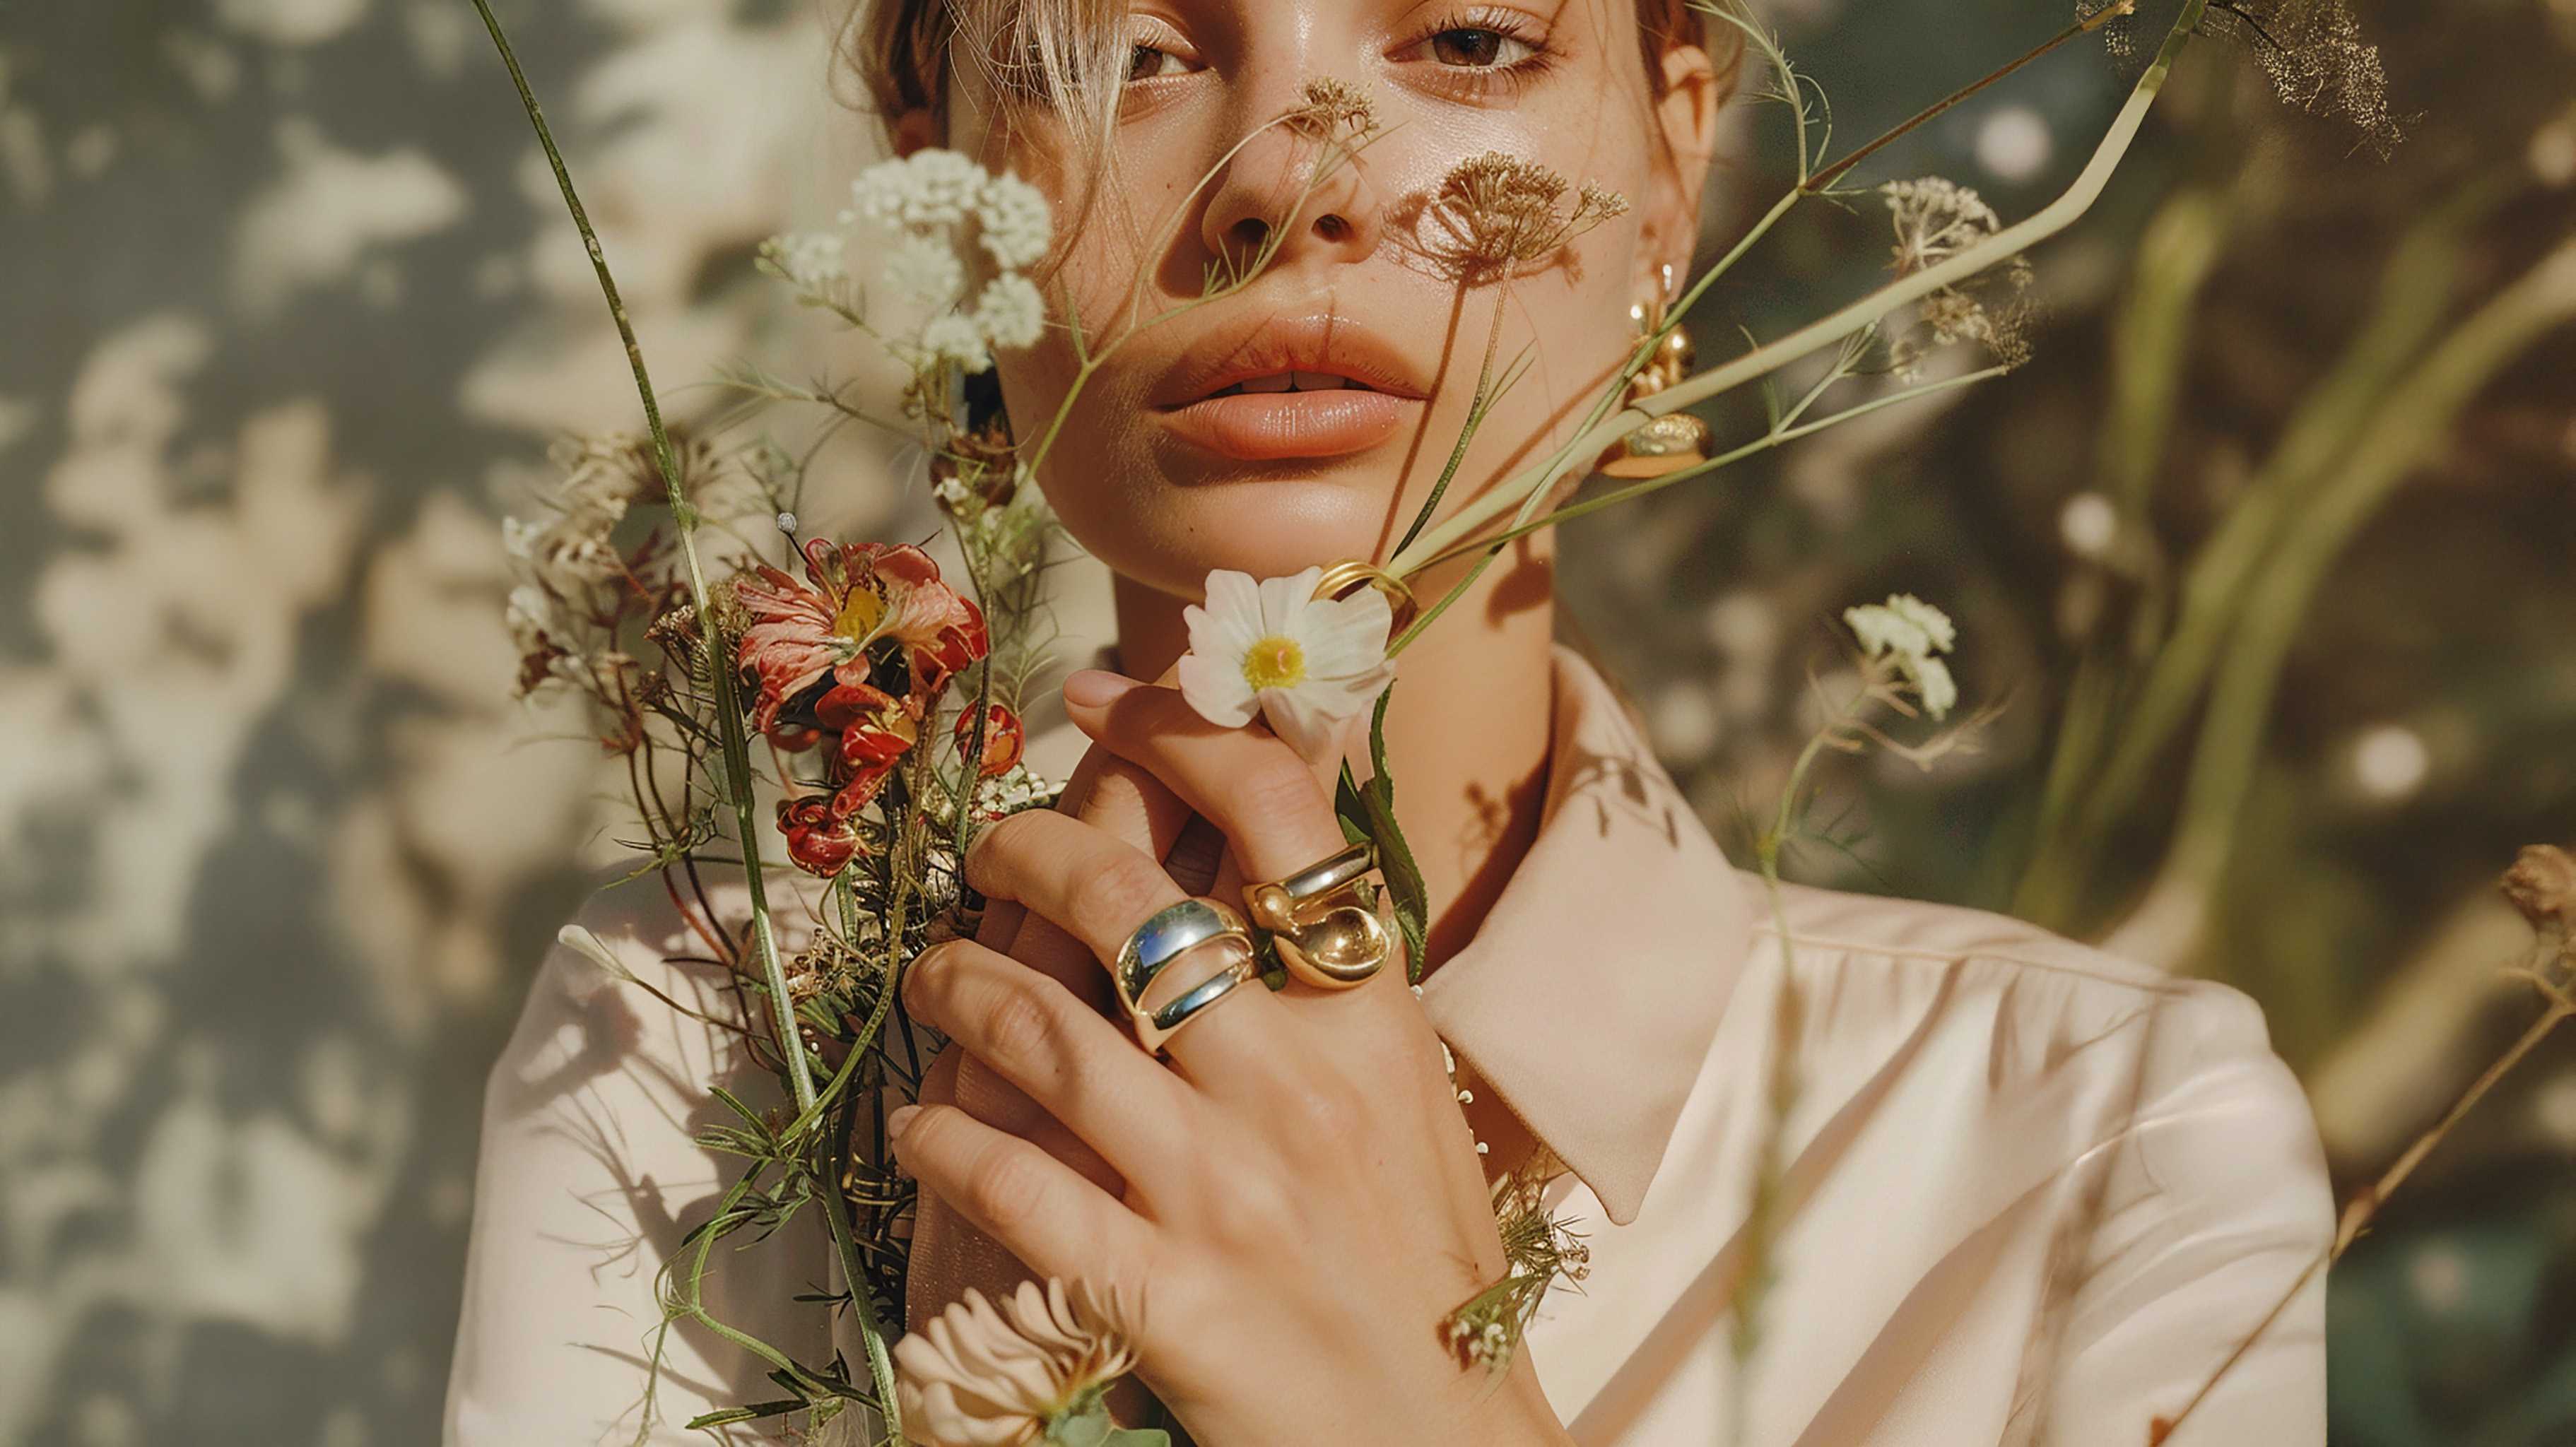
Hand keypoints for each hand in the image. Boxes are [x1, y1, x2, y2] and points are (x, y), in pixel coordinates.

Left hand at [892, 670, 1570, 1446]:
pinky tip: (920, 1122)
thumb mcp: (1410, 1084)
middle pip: (1127, 901)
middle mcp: (1299, 1084)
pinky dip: (942, 1139)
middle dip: (1022, 849)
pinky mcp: (1163, 1297)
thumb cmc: (1421, 1254)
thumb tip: (1281, 802)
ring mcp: (1227, 1190)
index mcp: (1372, 1017)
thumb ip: (1338, 959)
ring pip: (1042, 1034)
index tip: (1100, 695)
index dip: (1173, 728)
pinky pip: (1010, 1187)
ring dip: (956, 985)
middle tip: (983, 848)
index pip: (1274, 814)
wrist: (1442, 1443)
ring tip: (932, 975)